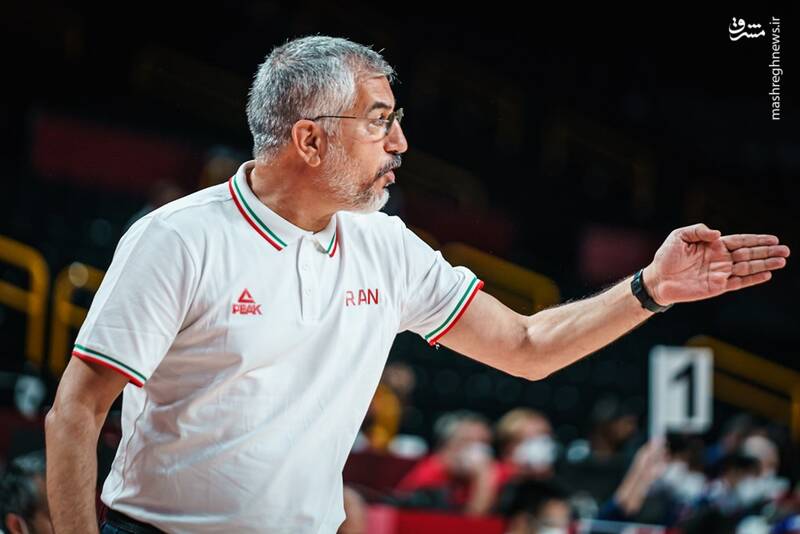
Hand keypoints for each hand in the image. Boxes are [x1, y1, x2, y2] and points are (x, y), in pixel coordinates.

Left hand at [643, 223, 789, 305]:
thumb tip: (718, 233)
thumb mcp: (680, 236)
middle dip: (767, 252)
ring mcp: (720, 273)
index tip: (773, 239)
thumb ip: (699, 231)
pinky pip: (738, 282)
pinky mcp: (717, 287)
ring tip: (782, 260)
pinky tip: (766, 275)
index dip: (756, 240)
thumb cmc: (666, 256)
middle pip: (749, 254)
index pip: (740, 241)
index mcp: (714, 245)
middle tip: (786, 250)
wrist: (657, 279)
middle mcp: (720, 259)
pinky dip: (752, 279)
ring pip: (747, 268)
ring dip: (765, 264)